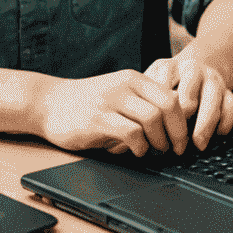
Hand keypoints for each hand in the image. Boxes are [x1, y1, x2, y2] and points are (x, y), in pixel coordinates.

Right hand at [37, 69, 196, 156]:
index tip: (184, 139)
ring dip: (159, 141)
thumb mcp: (118, 96)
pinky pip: (130, 132)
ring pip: (152, 119)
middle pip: (168, 106)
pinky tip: (137, 152)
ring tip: (156, 151)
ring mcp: (112, 100)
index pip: (172, 96)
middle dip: (177, 132)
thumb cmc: (87, 104)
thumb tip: (171, 127)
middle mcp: (126, 86)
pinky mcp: (98, 118)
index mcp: (135, 79)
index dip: (182, 121)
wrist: (49, 103)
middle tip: (175, 150)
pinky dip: (140, 146)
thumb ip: (141, 105)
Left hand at [144, 49, 232, 149]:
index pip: (163, 88)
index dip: (159, 115)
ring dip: (206, 123)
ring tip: (198, 144)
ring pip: (213, 96)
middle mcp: (191, 69)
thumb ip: (138, 110)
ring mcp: (211, 78)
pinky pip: (231, 104)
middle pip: (190, 90)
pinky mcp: (226, 88)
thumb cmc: (164, 86)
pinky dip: (226, 120)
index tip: (154, 136)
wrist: (193, 66)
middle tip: (176, 142)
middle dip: (183, 118)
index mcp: (167, 68)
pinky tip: (218, 135)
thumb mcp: (148, 88)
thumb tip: (119, 145)